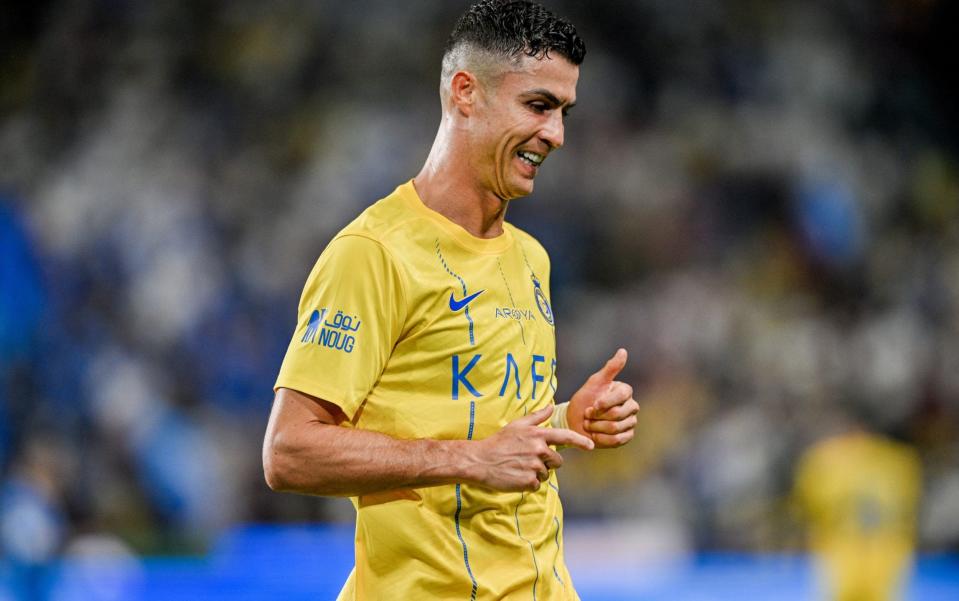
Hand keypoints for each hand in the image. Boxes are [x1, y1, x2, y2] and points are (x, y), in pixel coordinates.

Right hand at [469, 405, 593, 491]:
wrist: (481, 460)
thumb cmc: (499, 442)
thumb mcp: (517, 425)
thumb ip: (537, 416)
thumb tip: (551, 406)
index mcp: (538, 435)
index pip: (565, 436)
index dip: (580, 441)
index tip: (591, 446)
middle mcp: (539, 450)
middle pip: (557, 461)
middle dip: (547, 462)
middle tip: (528, 459)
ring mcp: (534, 466)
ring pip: (546, 473)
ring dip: (536, 473)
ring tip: (519, 467)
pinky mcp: (529, 481)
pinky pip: (537, 484)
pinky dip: (528, 483)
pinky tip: (517, 476)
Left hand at [567, 348, 638, 447]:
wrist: (575, 420)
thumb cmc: (584, 399)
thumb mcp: (594, 382)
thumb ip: (610, 368)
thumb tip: (623, 351)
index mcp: (625, 391)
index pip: (621, 396)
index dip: (603, 403)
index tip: (591, 405)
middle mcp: (632, 406)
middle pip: (617, 414)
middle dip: (597, 417)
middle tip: (587, 415)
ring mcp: (630, 422)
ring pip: (615, 428)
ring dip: (596, 427)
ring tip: (589, 424)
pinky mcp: (627, 437)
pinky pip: (617, 440)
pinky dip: (601, 439)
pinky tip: (594, 435)